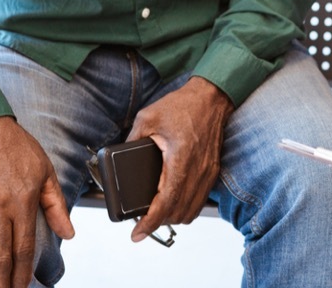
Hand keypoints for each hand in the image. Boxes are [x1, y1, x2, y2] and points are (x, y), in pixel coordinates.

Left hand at [125, 76, 233, 241]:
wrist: (211, 98)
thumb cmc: (183, 105)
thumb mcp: (148, 117)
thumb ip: (132, 139)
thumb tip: (118, 156)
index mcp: (180, 157)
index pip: (166, 201)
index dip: (150, 222)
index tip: (137, 233)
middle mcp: (197, 169)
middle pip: (178, 212)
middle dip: (158, 222)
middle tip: (141, 222)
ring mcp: (208, 173)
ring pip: (191, 211)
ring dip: (173, 218)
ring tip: (157, 216)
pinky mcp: (213, 172)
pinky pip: (200, 201)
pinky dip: (186, 208)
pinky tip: (174, 204)